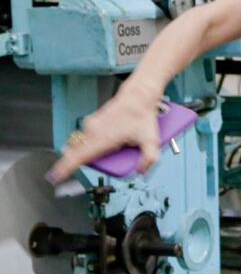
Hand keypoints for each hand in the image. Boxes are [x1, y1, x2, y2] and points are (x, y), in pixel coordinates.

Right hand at [47, 85, 163, 181]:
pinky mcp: (90, 122)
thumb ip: (149, 159)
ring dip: (86, 153)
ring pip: (79, 145)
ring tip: (109, 150)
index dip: (64, 168)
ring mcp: (89, 125)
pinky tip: (109, 142)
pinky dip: (90, 144)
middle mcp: (92, 132)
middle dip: (77, 163)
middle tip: (96, 163)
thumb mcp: (151, 140)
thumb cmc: (142, 116)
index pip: (77, 157)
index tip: (55, 177)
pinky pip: (85, 138)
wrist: (138, 96)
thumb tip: (142, 171)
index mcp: (102, 138)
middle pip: (74, 153)